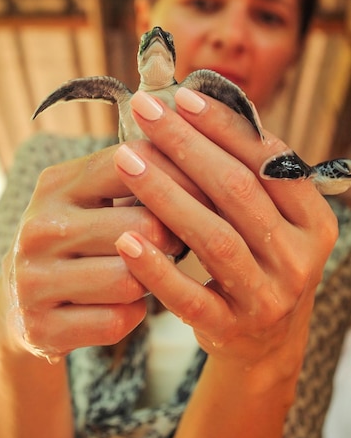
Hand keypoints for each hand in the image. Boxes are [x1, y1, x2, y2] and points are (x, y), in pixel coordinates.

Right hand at [0, 144, 182, 361]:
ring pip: (132, 279)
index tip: (208, 195)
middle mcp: (38, 228)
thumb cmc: (75, 241)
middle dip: (172, 239)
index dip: (182, 178)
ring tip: (144, 276)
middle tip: (176, 245)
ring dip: (151, 282)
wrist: (19, 301)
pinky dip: (130, 316)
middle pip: (144, 227)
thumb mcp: (90, 200)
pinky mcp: (40, 327)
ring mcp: (33, 280)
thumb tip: (203, 164)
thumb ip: (135, 179)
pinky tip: (118, 307)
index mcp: (56, 184)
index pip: (135, 164)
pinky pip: (117, 321)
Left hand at [114, 87, 337, 381]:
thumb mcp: (270, 220)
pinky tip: (125, 241)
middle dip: (186, 145)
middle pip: (238, 190)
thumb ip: (246, 175)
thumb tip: (194, 110)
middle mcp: (299, 256)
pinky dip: (157, 269)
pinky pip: (191, 298)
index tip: (181, 96)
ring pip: (214, 237)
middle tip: (144, 111)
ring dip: (166, 194)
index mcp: (312, 219)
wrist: (267, 341)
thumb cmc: (259, 261)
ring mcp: (268, 296)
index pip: (268, 160)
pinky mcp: (233, 328)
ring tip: (126, 159)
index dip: (224, 124)